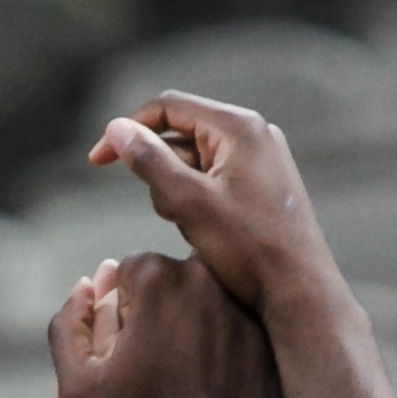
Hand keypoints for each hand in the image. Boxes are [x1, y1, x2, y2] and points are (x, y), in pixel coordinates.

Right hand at [50, 250, 283, 397]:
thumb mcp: (77, 390)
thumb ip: (66, 328)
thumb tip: (85, 284)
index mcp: (155, 277)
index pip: (129, 271)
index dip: (122, 310)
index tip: (129, 347)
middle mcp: (204, 275)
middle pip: (170, 278)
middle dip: (158, 309)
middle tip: (158, 362)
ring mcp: (243, 298)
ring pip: (206, 296)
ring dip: (193, 320)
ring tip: (187, 371)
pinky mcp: (268, 326)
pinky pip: (239, 319)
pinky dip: (225, 339)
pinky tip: (216, 379)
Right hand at [92, 92, 333, 318]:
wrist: (299, 290)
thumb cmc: (249, 249)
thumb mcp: (188, 203)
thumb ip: (149, 162)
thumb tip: (116, 129)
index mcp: (238, 127)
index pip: (168, 107)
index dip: (127, 130)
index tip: (97, 161)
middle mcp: (254, 133)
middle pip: (181, 134)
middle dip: (158, 170)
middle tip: (164, 211)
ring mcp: (262, 158)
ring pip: (195, 160)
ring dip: (176, 189)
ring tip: (189, 227)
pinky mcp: (263, 183)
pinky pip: (215, 178)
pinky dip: (197, 199)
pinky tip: (204, 232)